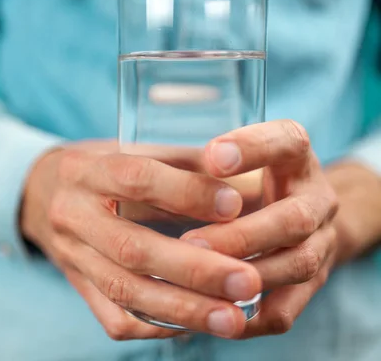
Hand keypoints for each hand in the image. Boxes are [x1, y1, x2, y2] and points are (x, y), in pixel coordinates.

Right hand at [21, 141, 261, 339]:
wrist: (39, 193)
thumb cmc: (100, 168)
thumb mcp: (130, 149)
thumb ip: (183, 162)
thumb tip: (246, 179)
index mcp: (85, 170)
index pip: (135, 179)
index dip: (185, 192)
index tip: (235, 205)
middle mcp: (72, 215)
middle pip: (131, 248)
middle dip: (193, 269)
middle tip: (247, 281)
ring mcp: (71, 257)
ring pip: (124, 291)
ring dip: (182, 310)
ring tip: (232, 319)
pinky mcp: (78, 287)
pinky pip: (115, 318)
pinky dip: (158, 326)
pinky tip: (196, 325)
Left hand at [181, 120, 338, 337]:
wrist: (299, 209)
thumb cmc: (247, 176)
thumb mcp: (232, 155)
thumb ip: (198, 156)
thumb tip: (138, 163)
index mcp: (295, 155)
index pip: (286, 141)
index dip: (253, 149)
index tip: (212, 157)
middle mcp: (316, 198)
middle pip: (294, 219)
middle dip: (242, 235)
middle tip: (190, 243)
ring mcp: (320, 243)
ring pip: (295, 265)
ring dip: (244, 276)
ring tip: (196, 280)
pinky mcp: (310, 283)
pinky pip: (287, 309)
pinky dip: (250, 317)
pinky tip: (213, 316)